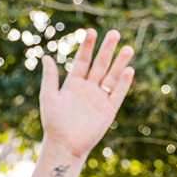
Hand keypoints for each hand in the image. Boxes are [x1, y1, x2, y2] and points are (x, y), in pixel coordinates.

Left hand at [38, 28, 133, 167]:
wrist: (65, 145)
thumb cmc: (54, 122)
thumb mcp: (49, 97)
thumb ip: (50, 77)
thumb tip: (46, 56)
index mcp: (74, 83)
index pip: (83, 60)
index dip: (87, 46)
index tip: (91, 31)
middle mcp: (88, 88)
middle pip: (100, 65)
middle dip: (107, 49)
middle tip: (115, 33)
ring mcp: (100, 98)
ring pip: (112, 76)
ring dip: (120, 63)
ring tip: (128, 48)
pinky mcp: (109, 110)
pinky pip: (118, 94)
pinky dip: (124, 83)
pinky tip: (129, 70)